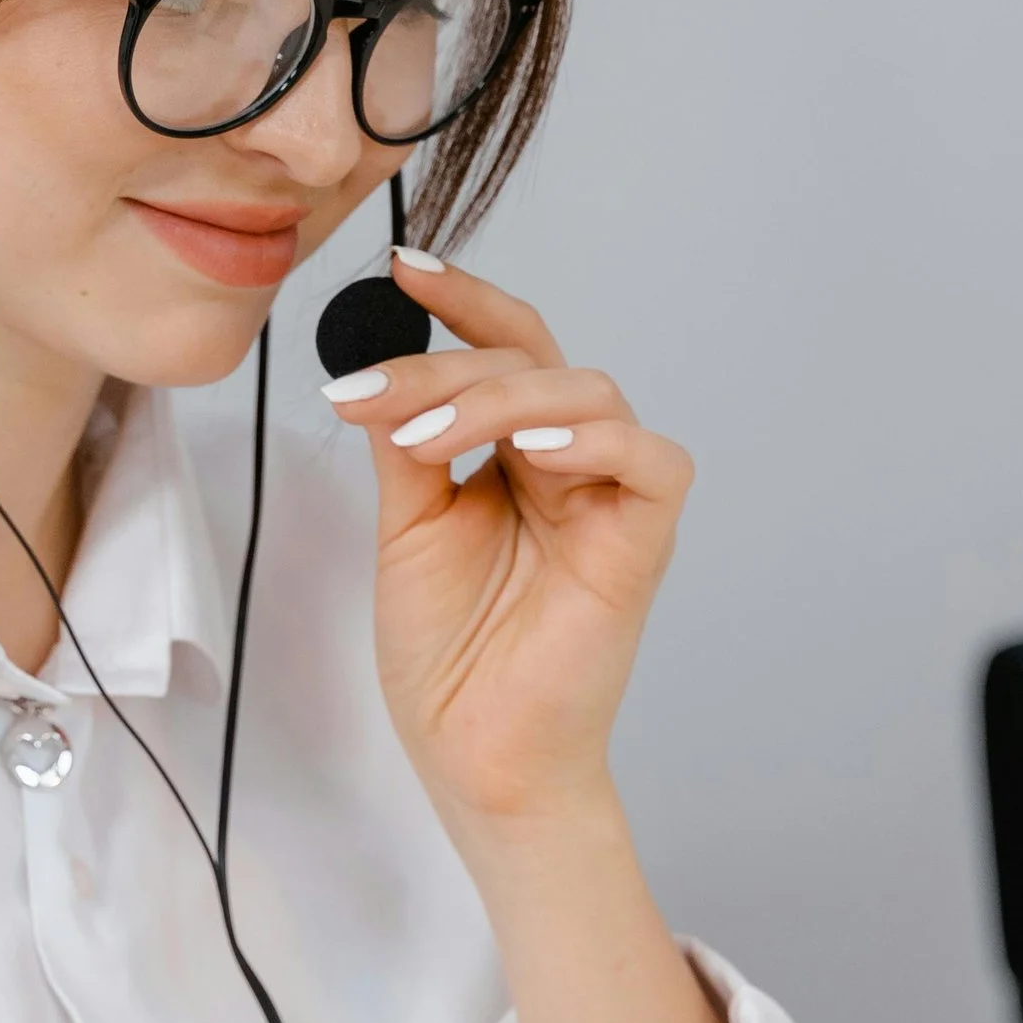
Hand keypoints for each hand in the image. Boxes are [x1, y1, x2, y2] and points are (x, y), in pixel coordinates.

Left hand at [326, 257, 690, 834]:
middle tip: (372, 398)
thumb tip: (379, 367)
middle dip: (450, 362)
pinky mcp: (642, 541)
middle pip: (537, 358)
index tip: (402, 267)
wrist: (474, 756)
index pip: (504, 349)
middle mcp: (569, 463)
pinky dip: (590, 437)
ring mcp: (609, 498)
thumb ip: (406, 443)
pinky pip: (650, 460)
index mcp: (516, 454)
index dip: (463, 300)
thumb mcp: (406, 528)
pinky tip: (525, 450)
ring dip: (499, 397)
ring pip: (587, 390)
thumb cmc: (450, 657)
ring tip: (426, 441)